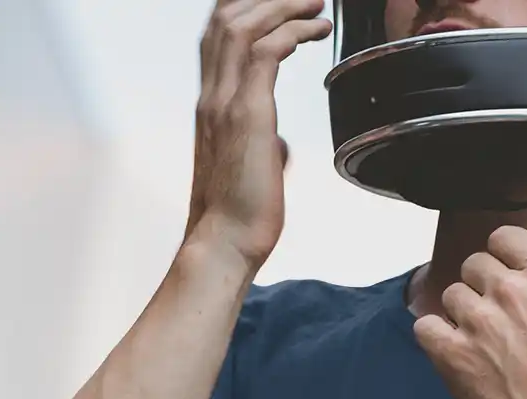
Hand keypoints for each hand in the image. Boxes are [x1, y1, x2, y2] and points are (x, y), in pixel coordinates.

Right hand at [186, 0, 332, 273]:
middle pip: (225, 18)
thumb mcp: (250, 171)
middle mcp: (211, 98)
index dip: (242, 9)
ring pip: (244, 25)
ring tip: (316, 4)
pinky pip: (267, 51)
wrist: (224, 245)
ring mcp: (225, 104)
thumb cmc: (238, 219)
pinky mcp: (247, 114)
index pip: (215, 38)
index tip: (275, 4)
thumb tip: (278, 145)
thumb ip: (261, 146)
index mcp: (210, 109)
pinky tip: (317, 31)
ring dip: (283, 6)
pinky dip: (294, 31)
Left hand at [413, 228, 526, 398]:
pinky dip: (434, 336)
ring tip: (480, 342)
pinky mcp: (453, 354)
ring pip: (451, 295)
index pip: (504, 237)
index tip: (502, 273)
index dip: (500, 255)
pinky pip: (425, 327)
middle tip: (494, 317)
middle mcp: (510, 291)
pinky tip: (451, 352)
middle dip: (481, 287)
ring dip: (460, 314)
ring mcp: (479, 321)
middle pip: (473, 265)